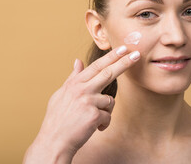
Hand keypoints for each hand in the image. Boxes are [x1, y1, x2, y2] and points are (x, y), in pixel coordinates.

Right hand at [23, 46, 139, 163]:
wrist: (53, 141)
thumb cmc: (57, 119)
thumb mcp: (61, 94)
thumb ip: (73, 77)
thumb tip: (78, 61)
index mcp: (74, 83)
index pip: (97, 66)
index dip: (111, 56)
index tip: (123, 48)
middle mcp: (81, 89)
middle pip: (108, 73)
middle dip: (124, 62)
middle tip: (137, 54)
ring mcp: (88, 101)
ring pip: (110, 101)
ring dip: (104, 111)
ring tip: (91, 119)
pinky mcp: (94, 115)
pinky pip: (108, 116)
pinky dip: (103, 123)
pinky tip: (92, 127)